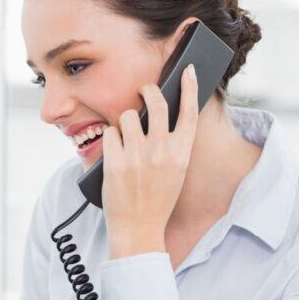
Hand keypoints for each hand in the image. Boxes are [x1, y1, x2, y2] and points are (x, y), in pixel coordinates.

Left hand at [102, 64, 199, 258]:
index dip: (189, 87)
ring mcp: (137, 156)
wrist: (138, 229)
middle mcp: (161, 151)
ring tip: (125, 137)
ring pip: (127, 116)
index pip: (189, 111)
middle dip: (148, 90)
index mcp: (181, 153)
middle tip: (144, 91)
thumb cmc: (156, 199)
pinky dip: (110, 139)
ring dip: (124, 121)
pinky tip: (113, 151)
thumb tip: (160, 114)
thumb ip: (171, 145)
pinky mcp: (115, 162)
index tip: (187, 69)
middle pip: (156, 103)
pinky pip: (110, 133)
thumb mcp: (175, 172)